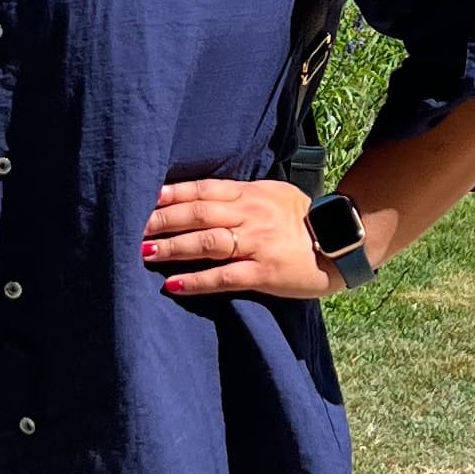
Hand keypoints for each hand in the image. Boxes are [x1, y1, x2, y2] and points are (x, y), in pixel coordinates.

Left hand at [141, 177, 331, 301]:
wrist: (341, 245)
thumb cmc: (304, 221)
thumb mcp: (274, 196)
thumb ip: (241, 196)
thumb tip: (202, 198)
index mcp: (252, 194)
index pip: (204, 189)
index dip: (172, 193)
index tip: (145, 198)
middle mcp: (251, 215)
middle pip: (198, 213)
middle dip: (163, 220)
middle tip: (133, 225)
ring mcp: (258, 244)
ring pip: (207, 243)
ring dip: (172, 247)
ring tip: (144, 251)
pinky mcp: (264, 272)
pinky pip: (224, 277)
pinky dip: (196, 281)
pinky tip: (173, 284)